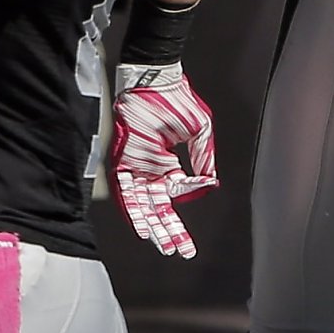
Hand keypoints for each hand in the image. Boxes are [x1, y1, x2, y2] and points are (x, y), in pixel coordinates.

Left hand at [109, 61, 216, 259]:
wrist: (154, 79)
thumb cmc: (177, 100)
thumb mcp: (199, 131)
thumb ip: (204, 158)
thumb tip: (210, 183)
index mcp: (167, 167)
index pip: (173, 203)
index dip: (179, 227)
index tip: (188, 247)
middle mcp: (149, 170)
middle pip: (157, 209)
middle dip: (167, 232)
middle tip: (176, 253)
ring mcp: (135, 165)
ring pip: (141, 203)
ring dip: (150, 224)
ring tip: (160, 245)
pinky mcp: (123, 157)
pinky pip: (125, 187)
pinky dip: (132, 206)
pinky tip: (139, 223)